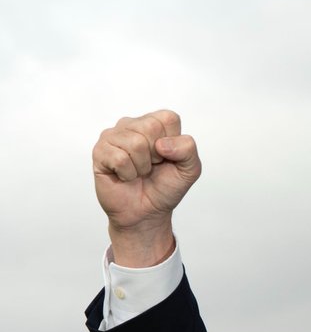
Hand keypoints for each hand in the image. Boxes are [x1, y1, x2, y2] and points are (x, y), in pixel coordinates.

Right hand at [93, 110, 200, 266]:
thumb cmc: (164, 188)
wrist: (146, 213)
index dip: (173, 143)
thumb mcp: (190, 170)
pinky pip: (120, 158)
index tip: (167, 158)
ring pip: (136, 143)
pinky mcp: (100, 151)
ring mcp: (113, 136)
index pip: (168, 118)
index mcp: (155, 124)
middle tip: (151, 167)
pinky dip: (128, 174)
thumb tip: (162, 144)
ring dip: (142, 166)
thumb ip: (188, 150)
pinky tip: (124, 176)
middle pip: (151, 127)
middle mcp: (132, 125)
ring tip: (138, 172)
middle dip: (157, 155)